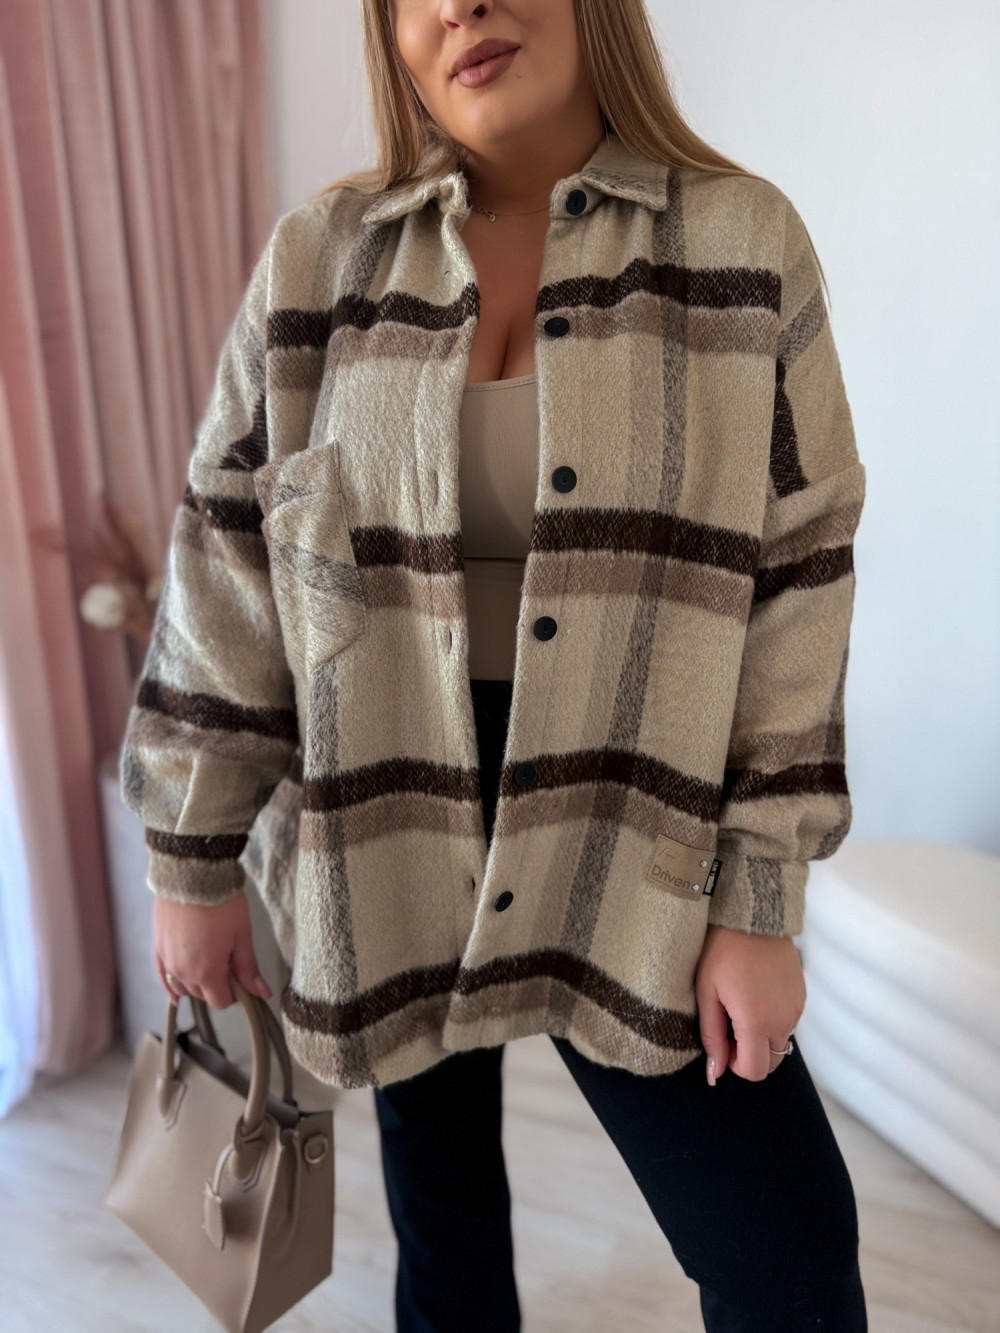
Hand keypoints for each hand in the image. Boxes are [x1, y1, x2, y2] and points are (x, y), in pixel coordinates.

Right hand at [154, 890, 272, 1009]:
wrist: (193, 876)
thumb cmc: (222, 903)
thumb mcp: (241, 935)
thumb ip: (248, 968)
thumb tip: (262, 993)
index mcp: (206, 972)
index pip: (220, 1001)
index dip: (234, 993)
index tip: (241, 977)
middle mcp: (182, 972)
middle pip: (202, 994)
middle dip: (217, 985)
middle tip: (227, 961)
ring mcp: (167, 961)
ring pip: (182, 987)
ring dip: (196, 983)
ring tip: (207, 962)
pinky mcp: (157, 948)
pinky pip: (162, 976)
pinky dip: (170, 985)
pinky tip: (175, 995)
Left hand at [694, 922, 805, 1084]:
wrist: (751, 916)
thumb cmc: (722, 952)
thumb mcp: (706, 993)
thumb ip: (712, 1037)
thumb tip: (714, 1075)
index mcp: (757, 1021)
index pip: (755, 1071)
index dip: (735, 1065)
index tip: (722, 1042)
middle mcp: (783, 1019)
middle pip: (771, 1062)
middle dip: (749, 1055)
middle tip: (729, 1026)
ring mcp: (796, 1008)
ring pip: (780, 1042)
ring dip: (761, 1037)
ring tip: (741, 1005)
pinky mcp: (801, 995)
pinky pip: (788, 1022)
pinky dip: (772, 1020)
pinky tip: (755, 994)